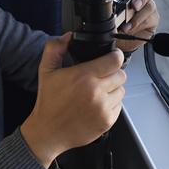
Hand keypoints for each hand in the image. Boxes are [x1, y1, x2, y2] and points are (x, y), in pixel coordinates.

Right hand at [20, 33, 125, 168]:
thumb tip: (67, 37)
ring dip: (113, 89)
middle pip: (121, 74)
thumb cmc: (48, 102)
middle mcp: (96, 92)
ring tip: (98, 92)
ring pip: (121, 90)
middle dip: (113, 73)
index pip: (115, 60)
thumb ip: (55, 48)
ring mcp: (103, 108)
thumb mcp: (46, 71)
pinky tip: (97, 105)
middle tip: (101, 77)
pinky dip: (111, 104)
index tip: (112, 57)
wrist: (48, 132)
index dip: (115, 56)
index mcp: (83, 76)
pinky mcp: (107, 121)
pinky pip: (119, 106)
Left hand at [116, 0, 159, 53]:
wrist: (120, 37)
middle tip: (134, 5)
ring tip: (127, 23)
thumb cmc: (116, 18)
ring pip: (150, 5)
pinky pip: (150, 19)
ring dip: (138, 15)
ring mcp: (149, 7)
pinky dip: (138, 24)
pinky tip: (129, 28)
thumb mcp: (111, 4)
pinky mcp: (153, 19)